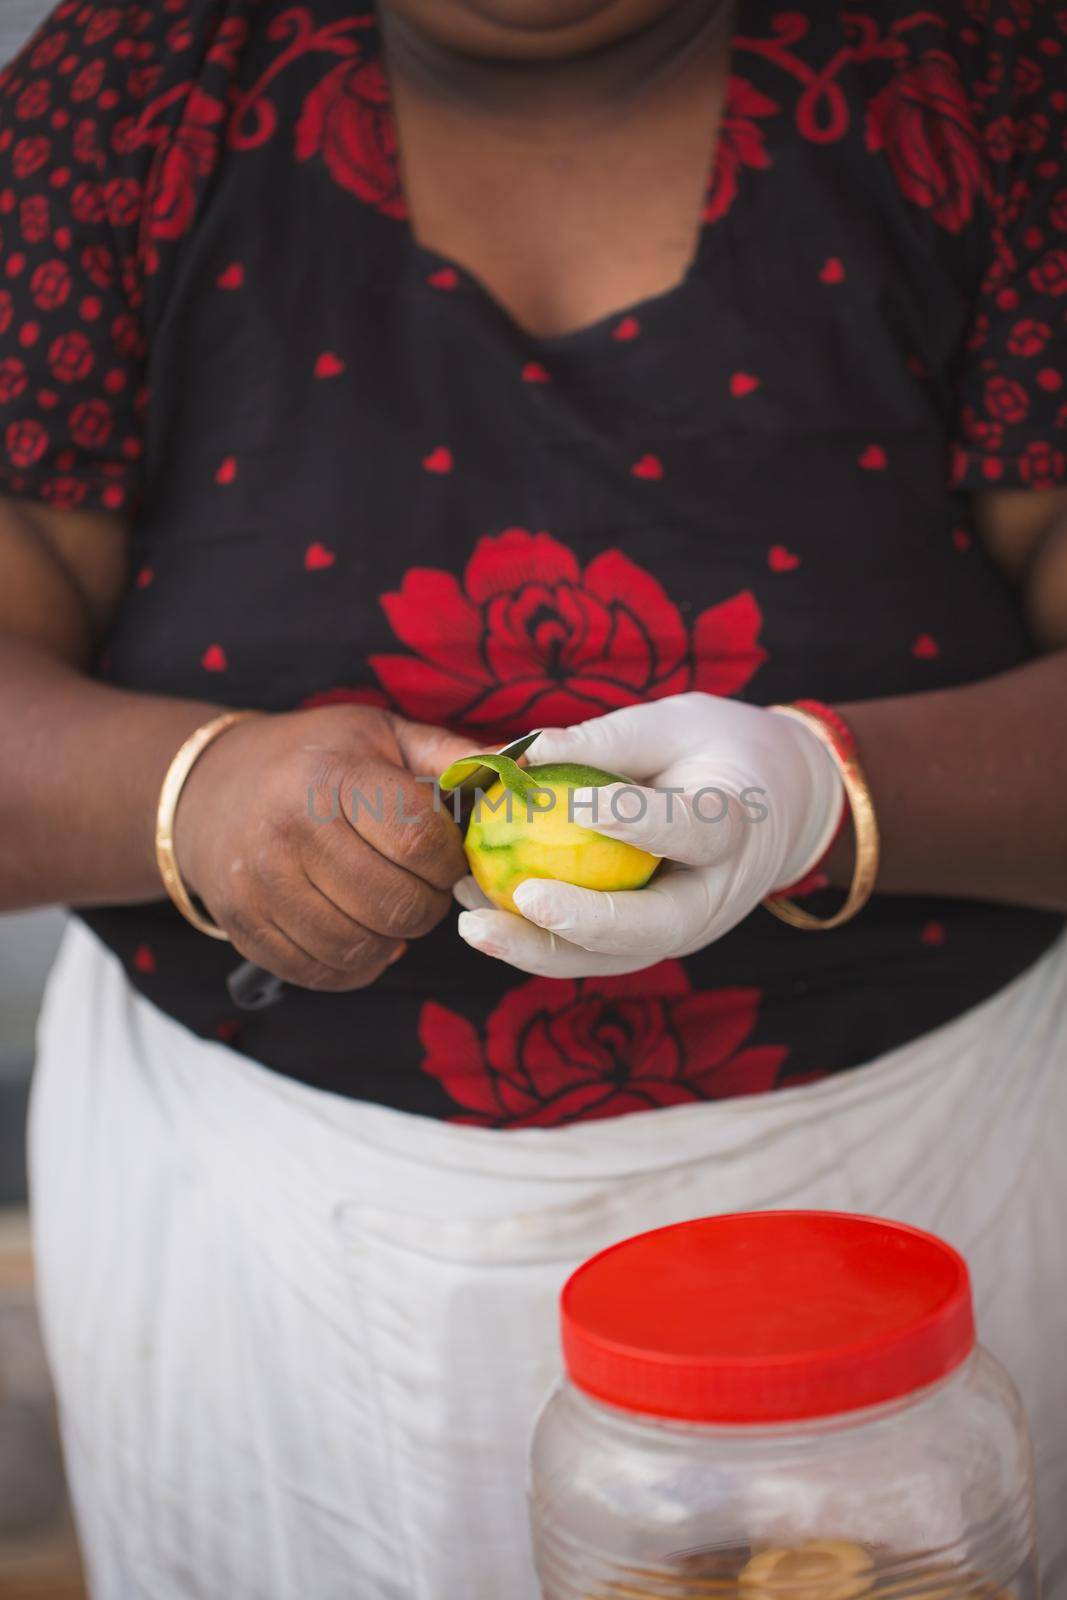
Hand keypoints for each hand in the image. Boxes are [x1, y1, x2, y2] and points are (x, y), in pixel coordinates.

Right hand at [175, 705, 472, 990]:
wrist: (208, 790)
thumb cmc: (315, 760)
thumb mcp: (381, 738)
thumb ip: (453, 758)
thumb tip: (527, 767)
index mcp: (332, 777)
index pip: (418, 840)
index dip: (449, 859)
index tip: (448, 855)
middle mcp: (290, 831)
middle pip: (396, 904)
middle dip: (428, 903)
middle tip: (423, 885)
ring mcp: (261, 885)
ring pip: (362, 947)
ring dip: (394, 937)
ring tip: (390, 905)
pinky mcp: (244, 927)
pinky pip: (323, 972)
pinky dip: (356, 964)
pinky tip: (360, 931)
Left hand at [454, 692, 843, 976]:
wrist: (774, 808)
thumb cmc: (716, 751)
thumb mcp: (676, 725)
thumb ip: (611, 742)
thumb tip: (530, 748)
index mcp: (735, 829)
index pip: (692, 830)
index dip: (637, 819)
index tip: (578, 802)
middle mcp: (712, 897)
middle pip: (653, 927)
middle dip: (585, 922)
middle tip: (523, 898)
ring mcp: (680, 931)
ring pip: (611, 958)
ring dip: (538, 948)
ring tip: (471, 923)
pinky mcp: (646, 942)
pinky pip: (588, 952)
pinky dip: (533, 939)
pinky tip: (476, 913)